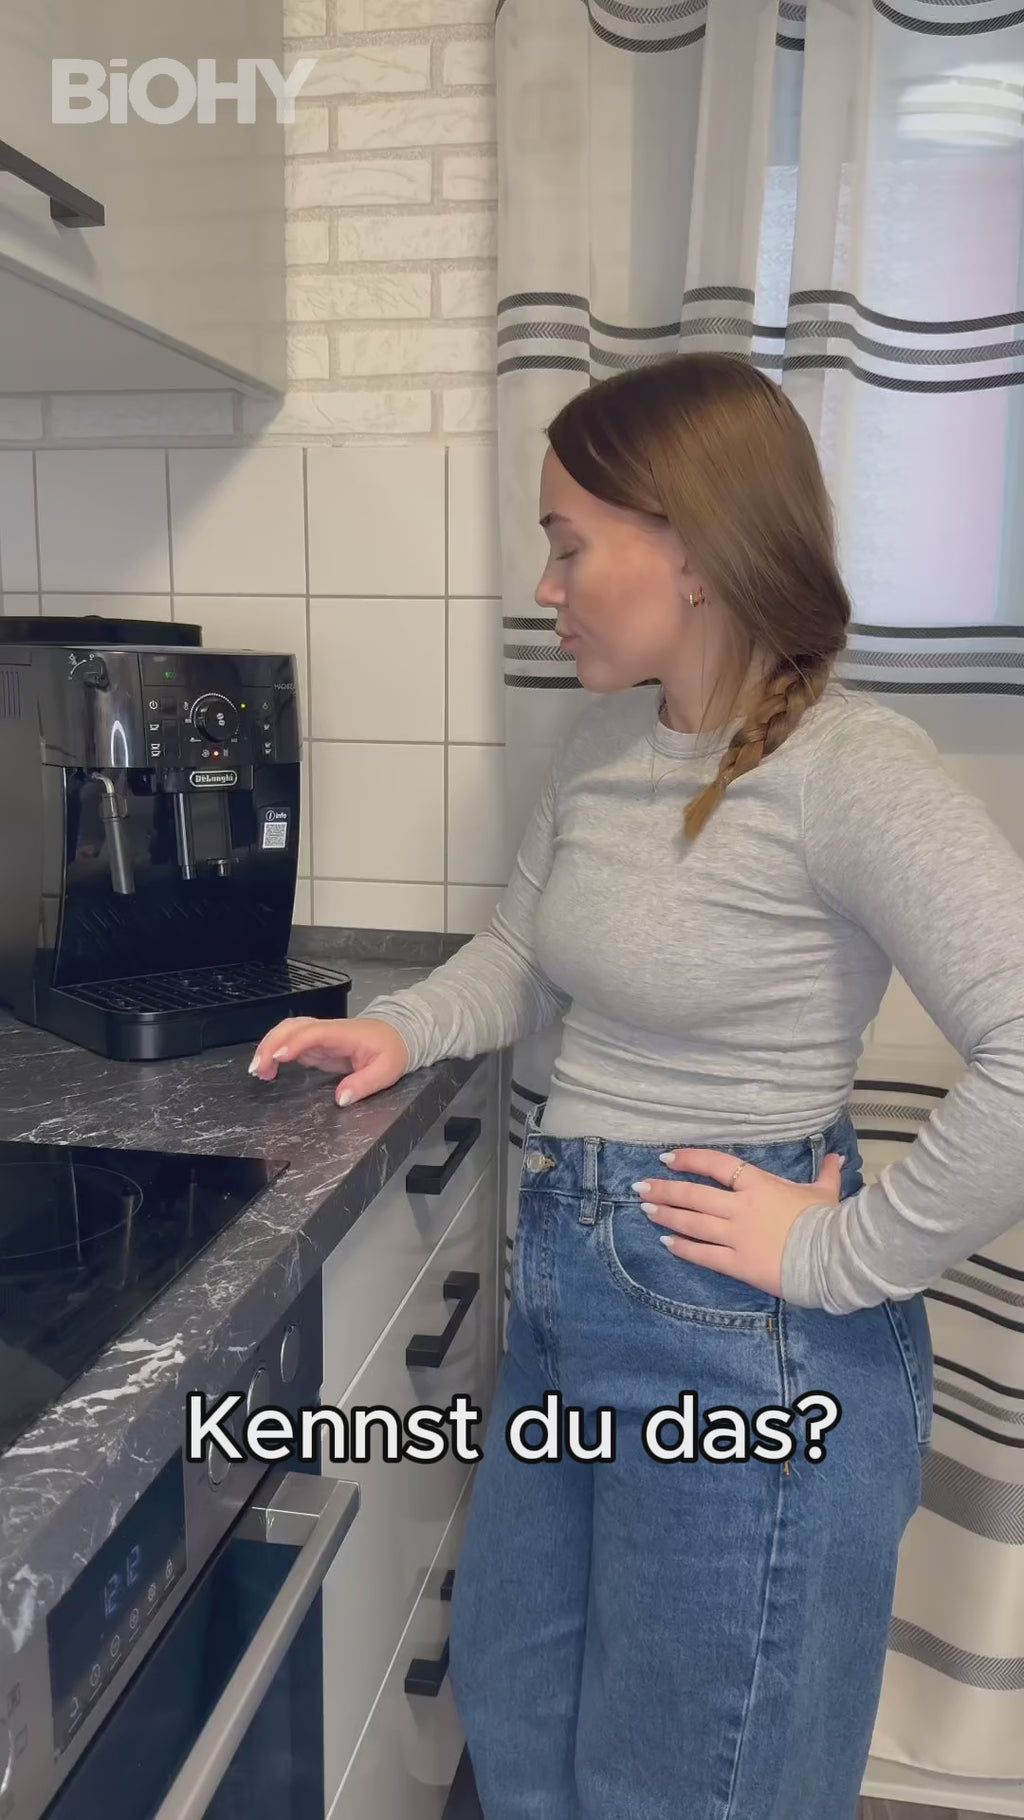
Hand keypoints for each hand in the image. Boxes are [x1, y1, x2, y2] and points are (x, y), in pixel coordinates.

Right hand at [248, 1016, 410, 1107]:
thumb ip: (364, 1084)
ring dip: (268, 1046)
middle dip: (271, 1043)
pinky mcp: (316, 1044)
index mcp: (345, 1034)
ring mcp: (320, 1036)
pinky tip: (267, 1068)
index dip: (294, 1043)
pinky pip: (290, 1042)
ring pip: (287, 1031)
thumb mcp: (387, 1071)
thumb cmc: (392, 1050)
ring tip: (258, 1071)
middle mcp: (328, 1031)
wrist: (397, 1035)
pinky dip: (274, 1051)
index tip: (278, 1057)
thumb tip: (341, 1099)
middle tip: (259, 1068)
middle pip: (293, 1027)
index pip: (314, 1033)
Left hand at [636, 1147, 845, 1295]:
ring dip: (667, 1215)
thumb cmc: (826, 1221)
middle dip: (664, 1190)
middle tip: (640, 1187)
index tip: (668, 1159)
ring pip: (693, 1223)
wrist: (832, 1258)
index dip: (689, 1159)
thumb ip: (826, 1173)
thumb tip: (837, 1157)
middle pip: (694, 1195)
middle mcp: (740, 1208)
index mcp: (759, 1185)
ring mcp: (736, 1236)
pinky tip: (667, 1242)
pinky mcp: (737, 1263)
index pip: (716, 1165)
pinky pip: (703, 1255)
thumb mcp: (825, 1192)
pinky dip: (683, 1248)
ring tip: (646, 1210)